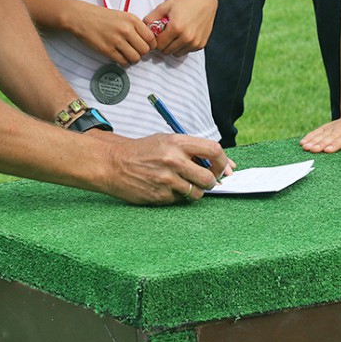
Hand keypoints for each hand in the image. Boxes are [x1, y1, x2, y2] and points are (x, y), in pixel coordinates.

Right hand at [65, 0, 156, 64]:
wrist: (82, 17)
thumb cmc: (102, 16)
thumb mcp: (122, 15)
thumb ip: (135, 26)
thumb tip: (148, 40)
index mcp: (132, 20)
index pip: (151, 38)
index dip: (151, 45)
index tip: (147, 46)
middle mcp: (126, 30)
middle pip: (145, 50)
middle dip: (142, 53)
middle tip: (136, 51)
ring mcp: (116, 40)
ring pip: (135, 58)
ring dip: (133, 59)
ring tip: (128, 54)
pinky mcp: (107, 50)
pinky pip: (123, 62)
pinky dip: (124, 62)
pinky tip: (120, 57)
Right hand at [100, 133, 228, 203]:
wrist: (114, 163)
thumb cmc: (143, 151)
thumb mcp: (167, 140)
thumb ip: (194, 150)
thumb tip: (226, 165)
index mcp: (177, 142)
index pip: (213, 150)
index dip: (224, 162)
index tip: (224, 169)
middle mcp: (173, 160)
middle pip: (209, 177)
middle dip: (212, 182)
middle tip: (206, 181)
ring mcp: (166, 180)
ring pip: (197, 193)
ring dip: (194, 191)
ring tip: (182, 183)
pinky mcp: (159, 196)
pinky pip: (180, 201)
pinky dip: (178, 196)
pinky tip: (166, 187)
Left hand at [144, 0, 216, 57]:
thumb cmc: (184, 1)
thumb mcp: (165, 6)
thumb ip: (151, 18)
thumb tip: (142, 27)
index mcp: (176, 28)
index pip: (159, 45)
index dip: (156, 40)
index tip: (157, 34)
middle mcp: (186, 37)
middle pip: (166, 51)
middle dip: (163, 44)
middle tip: (165, 34)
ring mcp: (195, 42)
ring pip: (176, 53)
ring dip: (173, 47)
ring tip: (174, 35)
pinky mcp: (201, 44)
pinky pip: (186, 51)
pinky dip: (183, 46)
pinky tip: (184, 34)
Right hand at [300, 109, 340, 152]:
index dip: (336, 144)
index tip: (328, 149)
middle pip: (331, 137)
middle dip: (321, 144)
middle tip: (313, 150)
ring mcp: (333, 127)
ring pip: (322, 134)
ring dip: (313, 141)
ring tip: (305, 147)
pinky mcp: (327, 127)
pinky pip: (318, 132)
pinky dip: (310, 136)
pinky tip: (303, 142)